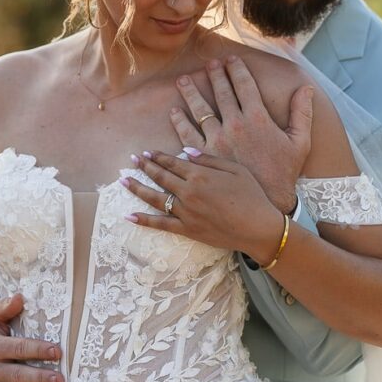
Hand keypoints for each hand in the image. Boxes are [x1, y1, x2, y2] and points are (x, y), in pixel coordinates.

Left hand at [121, 150, 283, 263]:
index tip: (147, 152)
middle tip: (133, 160)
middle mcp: (189, 192)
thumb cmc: (252, 196)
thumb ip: (209, 159)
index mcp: (200, 175)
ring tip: (123, 180)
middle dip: (145, 167)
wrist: (258, 228)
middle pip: (161, 176)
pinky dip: (143, 220)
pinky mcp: (187, 229)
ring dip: (137, 187)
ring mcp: (186, 212)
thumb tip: (186, 151)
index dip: (158, 156)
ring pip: (155, 197)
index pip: (172, 162)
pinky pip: (160, 224)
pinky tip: (129, 215)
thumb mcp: (235, 169)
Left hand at [171, 56, 312, 211]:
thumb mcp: (300, 143)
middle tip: (209, 64)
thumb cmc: (284, 174)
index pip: (245, 85)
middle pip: (221, 93)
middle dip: (215, 75)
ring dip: (190, 93)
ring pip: (199, 110)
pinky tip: (174, 112)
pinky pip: (186, 136)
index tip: (231, 59)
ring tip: (182, 81)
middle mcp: (235, 126)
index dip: (237, 70)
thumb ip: (302, 113)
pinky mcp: (203, 158)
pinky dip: (178, 122)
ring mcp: (216, 142)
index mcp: (258, 119)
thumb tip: (306, 88)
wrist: (265, 207)